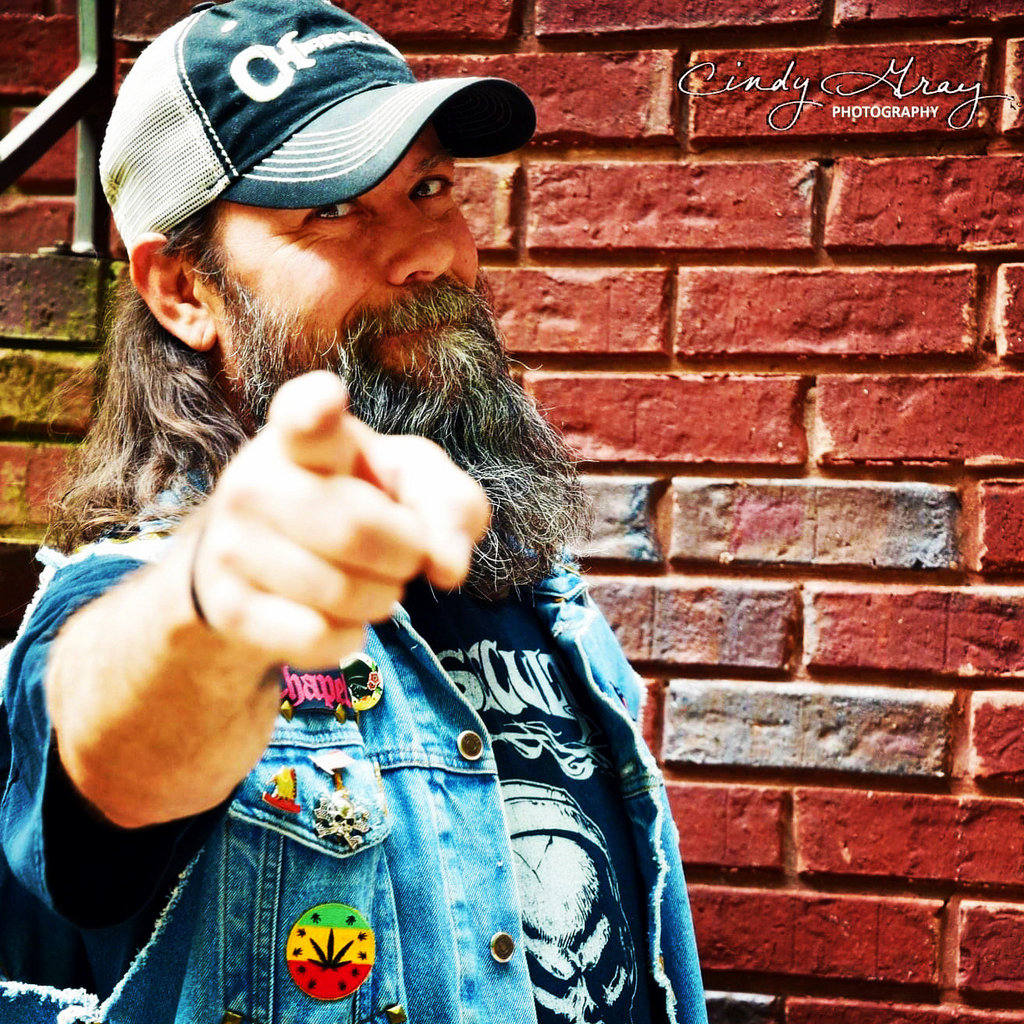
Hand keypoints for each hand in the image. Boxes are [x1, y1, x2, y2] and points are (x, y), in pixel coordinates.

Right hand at [191, 371, 489, 668]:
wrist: (269, 565)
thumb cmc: (357, 502)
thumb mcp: (414, 485)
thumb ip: (451, 506)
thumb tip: (448, 566)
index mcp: (304, 434)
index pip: (304, 413)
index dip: (318, 406)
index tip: (328, 401)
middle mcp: (254, 479)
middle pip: (355, 529)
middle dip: (404, 555)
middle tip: (404, 555)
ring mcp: (230, 545)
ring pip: (338, 593)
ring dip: (382, 600)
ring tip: (373, 584)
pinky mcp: (226, 607)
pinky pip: (314, 638)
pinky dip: (349, 638)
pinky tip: (342, 619)